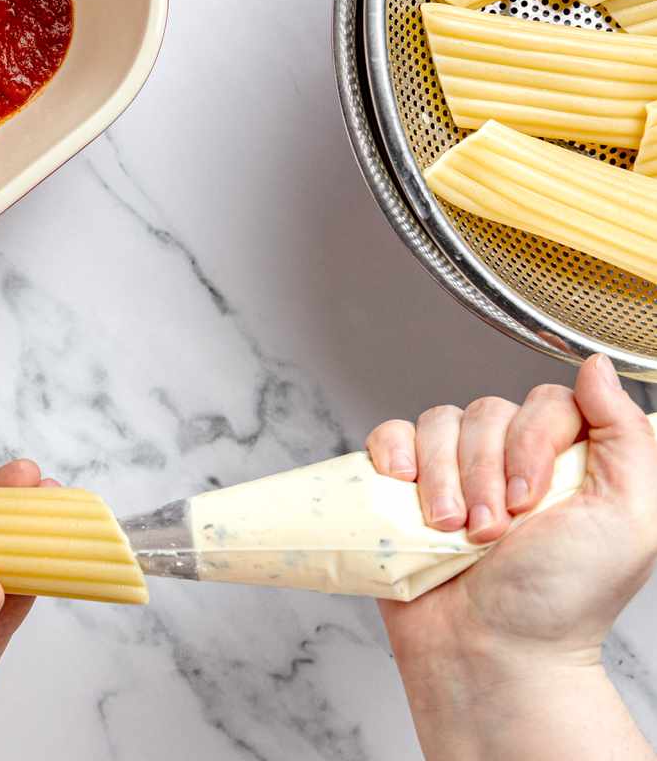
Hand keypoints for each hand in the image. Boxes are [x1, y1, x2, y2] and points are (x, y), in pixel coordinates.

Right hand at [366, 354, 656, 759]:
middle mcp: (512, 459)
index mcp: (569, 461)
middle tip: (490, 533)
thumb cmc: (562, 601)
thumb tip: (595, 366)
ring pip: (437, 422)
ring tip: (448, 532)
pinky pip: (390, 435)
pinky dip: (392, 455)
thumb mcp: (627, 520)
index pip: (545, 402)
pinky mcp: (404, 487)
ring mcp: (455, 471)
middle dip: (482, 475)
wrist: (489, 652)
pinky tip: (402, 490)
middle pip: (486, 412)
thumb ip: (628, 437)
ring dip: (440, 479)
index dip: (531, 444)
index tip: (530, 503)